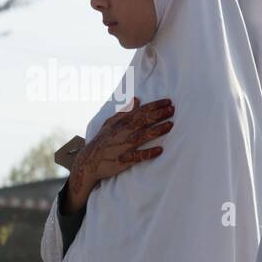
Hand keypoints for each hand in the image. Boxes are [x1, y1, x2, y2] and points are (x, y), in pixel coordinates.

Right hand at [64, 97, 173, 212]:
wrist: (89, 161)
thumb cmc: (102, 141)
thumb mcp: (109, 123)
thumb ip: (124, 112)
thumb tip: (136, 100)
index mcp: (121, 123)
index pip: (140, 111)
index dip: (154, 106)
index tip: (168, 102)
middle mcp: (124, 133)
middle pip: (143, 121)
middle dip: (158, 114)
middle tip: (172, 109)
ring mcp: (124, 146)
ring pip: (143, 136)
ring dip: (157, 130)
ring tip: (170, 125)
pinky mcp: (124, 160)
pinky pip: (138, 156)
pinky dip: (148, 153)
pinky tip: (159, 150)